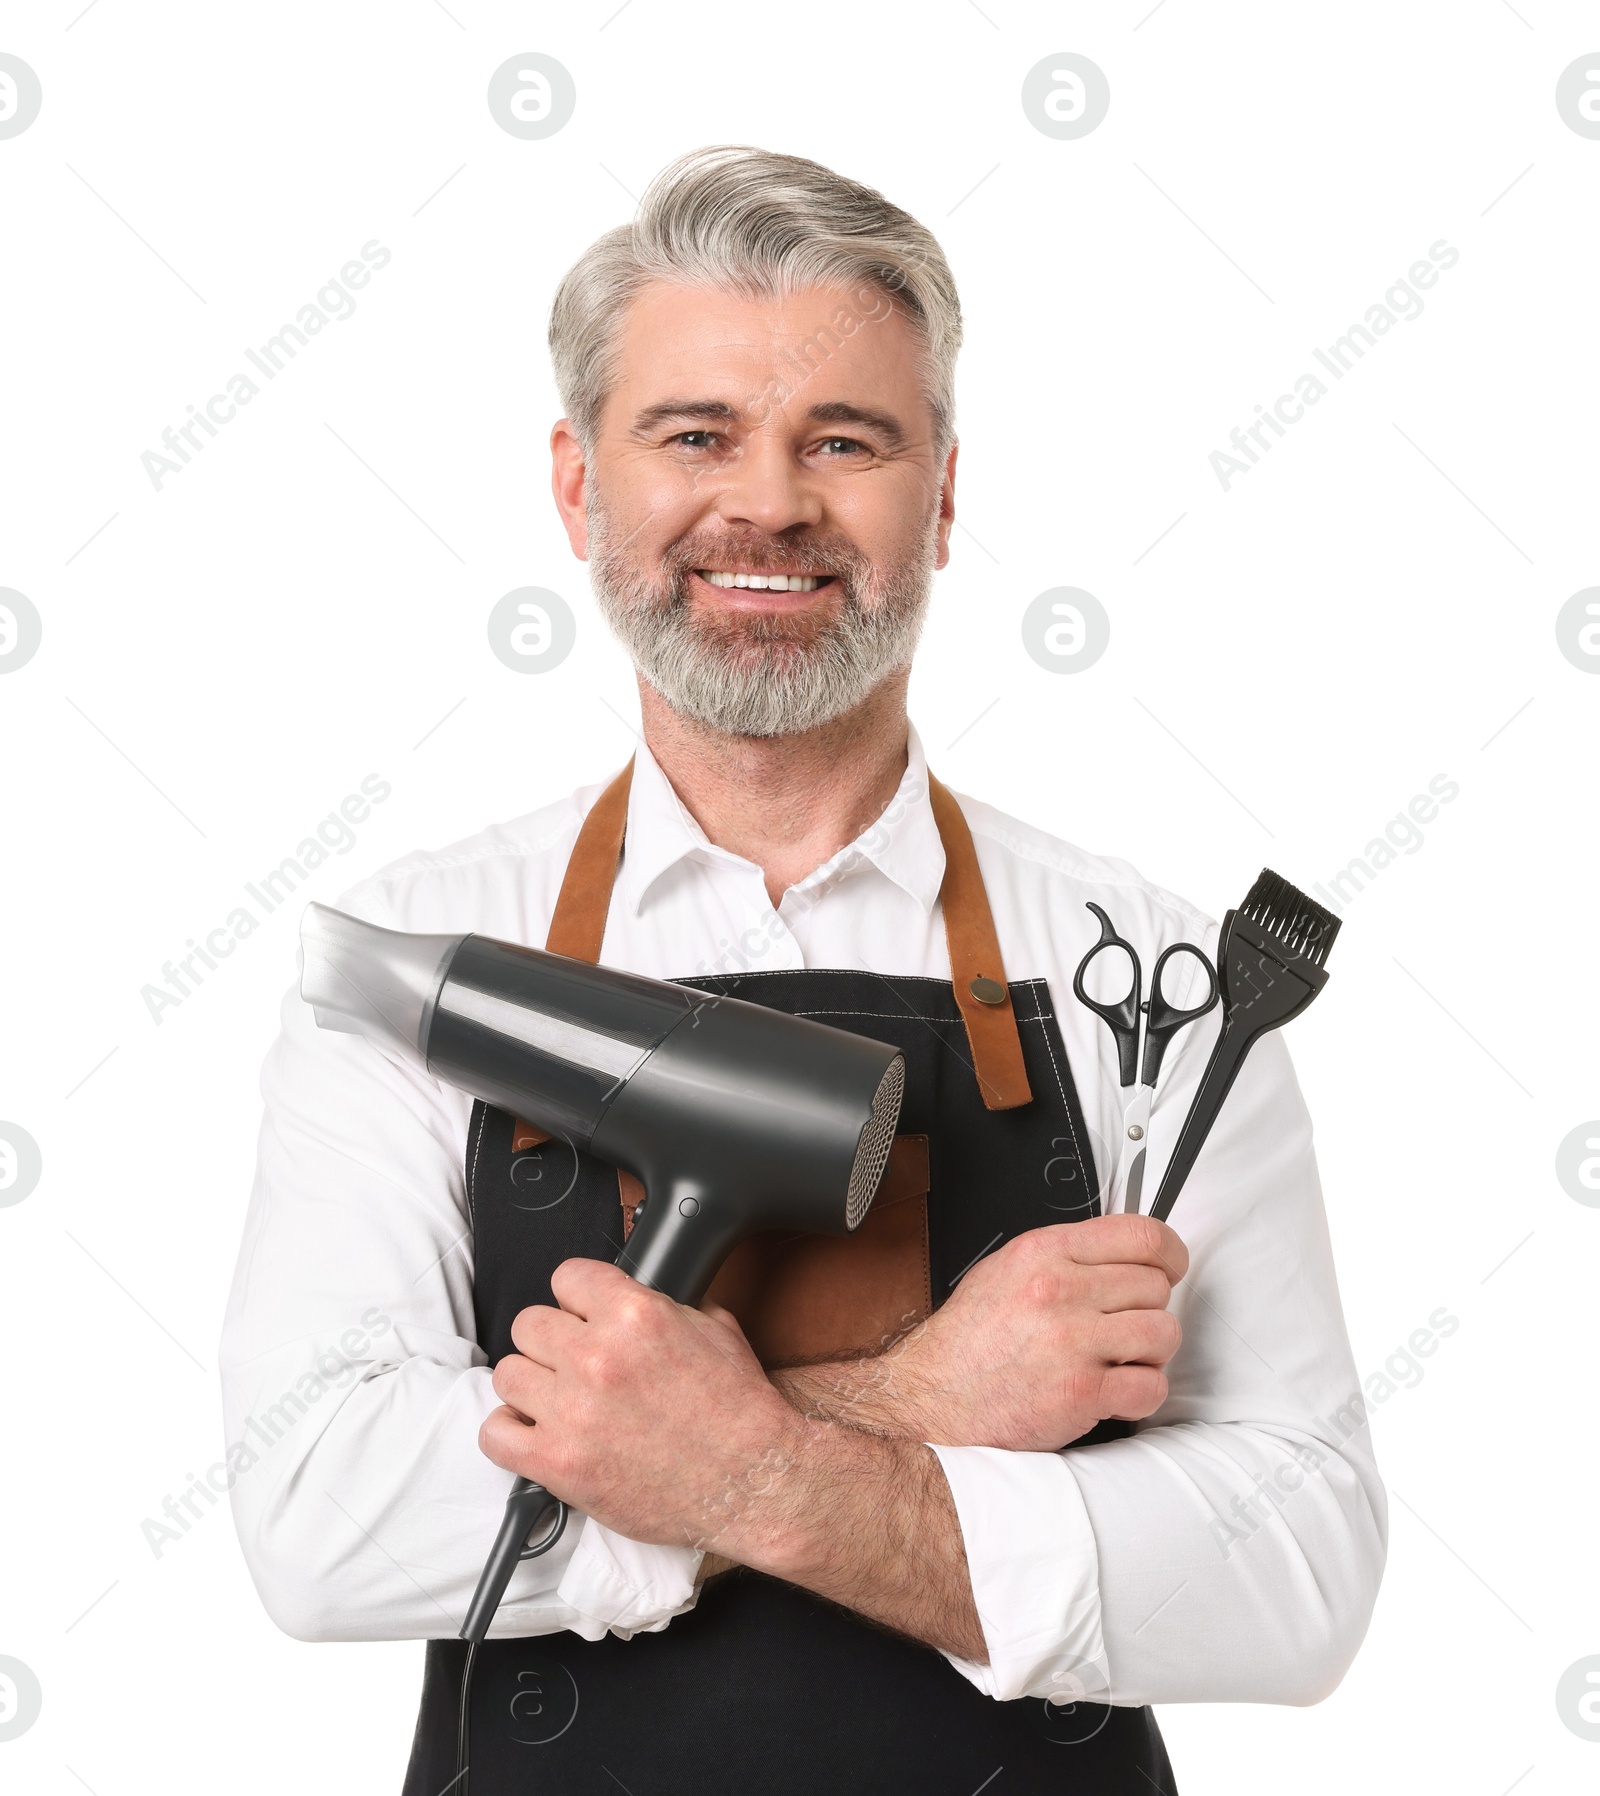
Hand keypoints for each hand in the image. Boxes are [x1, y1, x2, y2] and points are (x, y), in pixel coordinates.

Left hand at [480, 1259, 807, 1555]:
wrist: (753, 1480)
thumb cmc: (739, 1411)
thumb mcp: (715, 1328)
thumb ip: (665, 1303)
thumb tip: (634, 1295)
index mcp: (634, 1315)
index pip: (566, 1277)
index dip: (578, 1297)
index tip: (582, 1313)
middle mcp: (596, 1357)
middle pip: (529, 1324)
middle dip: (553, 1340)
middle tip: (575, 1362)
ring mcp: (572, 1412)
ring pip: (508, 1374)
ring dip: (532, 1384)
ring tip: (559, 1399)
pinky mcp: (558, 1464)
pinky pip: (494, 1435)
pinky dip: (509, 1432)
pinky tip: (535, 1432)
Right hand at [775, 1214, 1187, 1451]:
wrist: (932, 1400)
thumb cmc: (968, 1343)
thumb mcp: (1005, 1271)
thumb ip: (1063, 1257)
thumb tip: (1119, 1253)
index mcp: (1043, 1252)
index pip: (1141, 1234)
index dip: (1169, 1253)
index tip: (1170, 1267)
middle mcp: (1059, 1289)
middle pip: (1156, 1286)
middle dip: (1148, 1310)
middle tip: (1122, 1329)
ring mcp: (1072, 1340)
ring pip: (1164, 1333)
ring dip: (1149, 1354)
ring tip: (1118, 1362)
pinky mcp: (1082, 1391)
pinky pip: (1151, 1386)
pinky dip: (1141, 1396)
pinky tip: (1113, 1394)